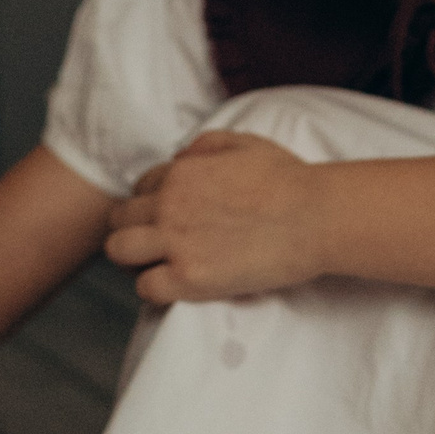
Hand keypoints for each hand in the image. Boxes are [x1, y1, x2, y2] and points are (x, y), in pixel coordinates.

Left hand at [104, 131, 330, 303]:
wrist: (316, 217)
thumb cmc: (289, 180)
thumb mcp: (243, 143)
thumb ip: (204, 146)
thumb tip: (179, 157)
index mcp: (180, 172)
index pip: (139, 189)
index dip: (151, 205)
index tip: (169, 220)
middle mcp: (169, 204)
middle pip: (119, 220)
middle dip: (133, 231)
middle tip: (158, 247)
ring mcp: (176, 242)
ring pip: (118, 252)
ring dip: (134, 260)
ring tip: (159, 267)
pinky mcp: (190, 278)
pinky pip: (145, 288)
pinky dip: (155, 289)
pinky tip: (177, 286)